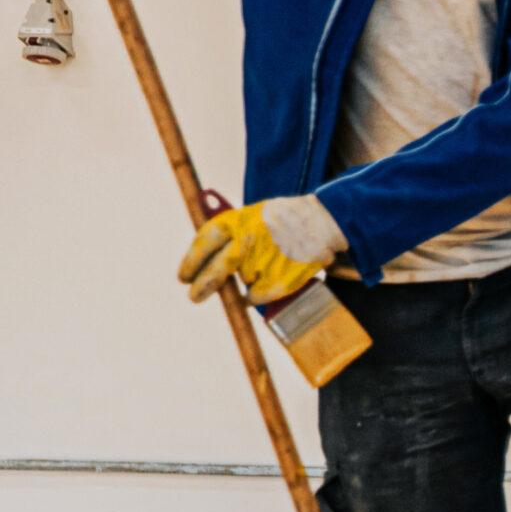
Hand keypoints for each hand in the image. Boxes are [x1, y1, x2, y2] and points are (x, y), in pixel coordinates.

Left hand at [178, 195, 341, 304]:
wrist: (326, 222)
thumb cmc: (288, 218)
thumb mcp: (254, 215)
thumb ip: (231, 232)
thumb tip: (207, 256)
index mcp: (237, 221)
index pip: (204, 243)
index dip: (191, 262)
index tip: (183, 277)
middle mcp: (247, 242)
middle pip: (217, 270)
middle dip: (203, 285)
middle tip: (195, 296)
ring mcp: (264, 264)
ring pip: (241, 283)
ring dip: (245, 281)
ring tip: (263, 268)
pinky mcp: (279, 282)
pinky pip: (257, 296)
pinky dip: (259, 294)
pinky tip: (271, 280)